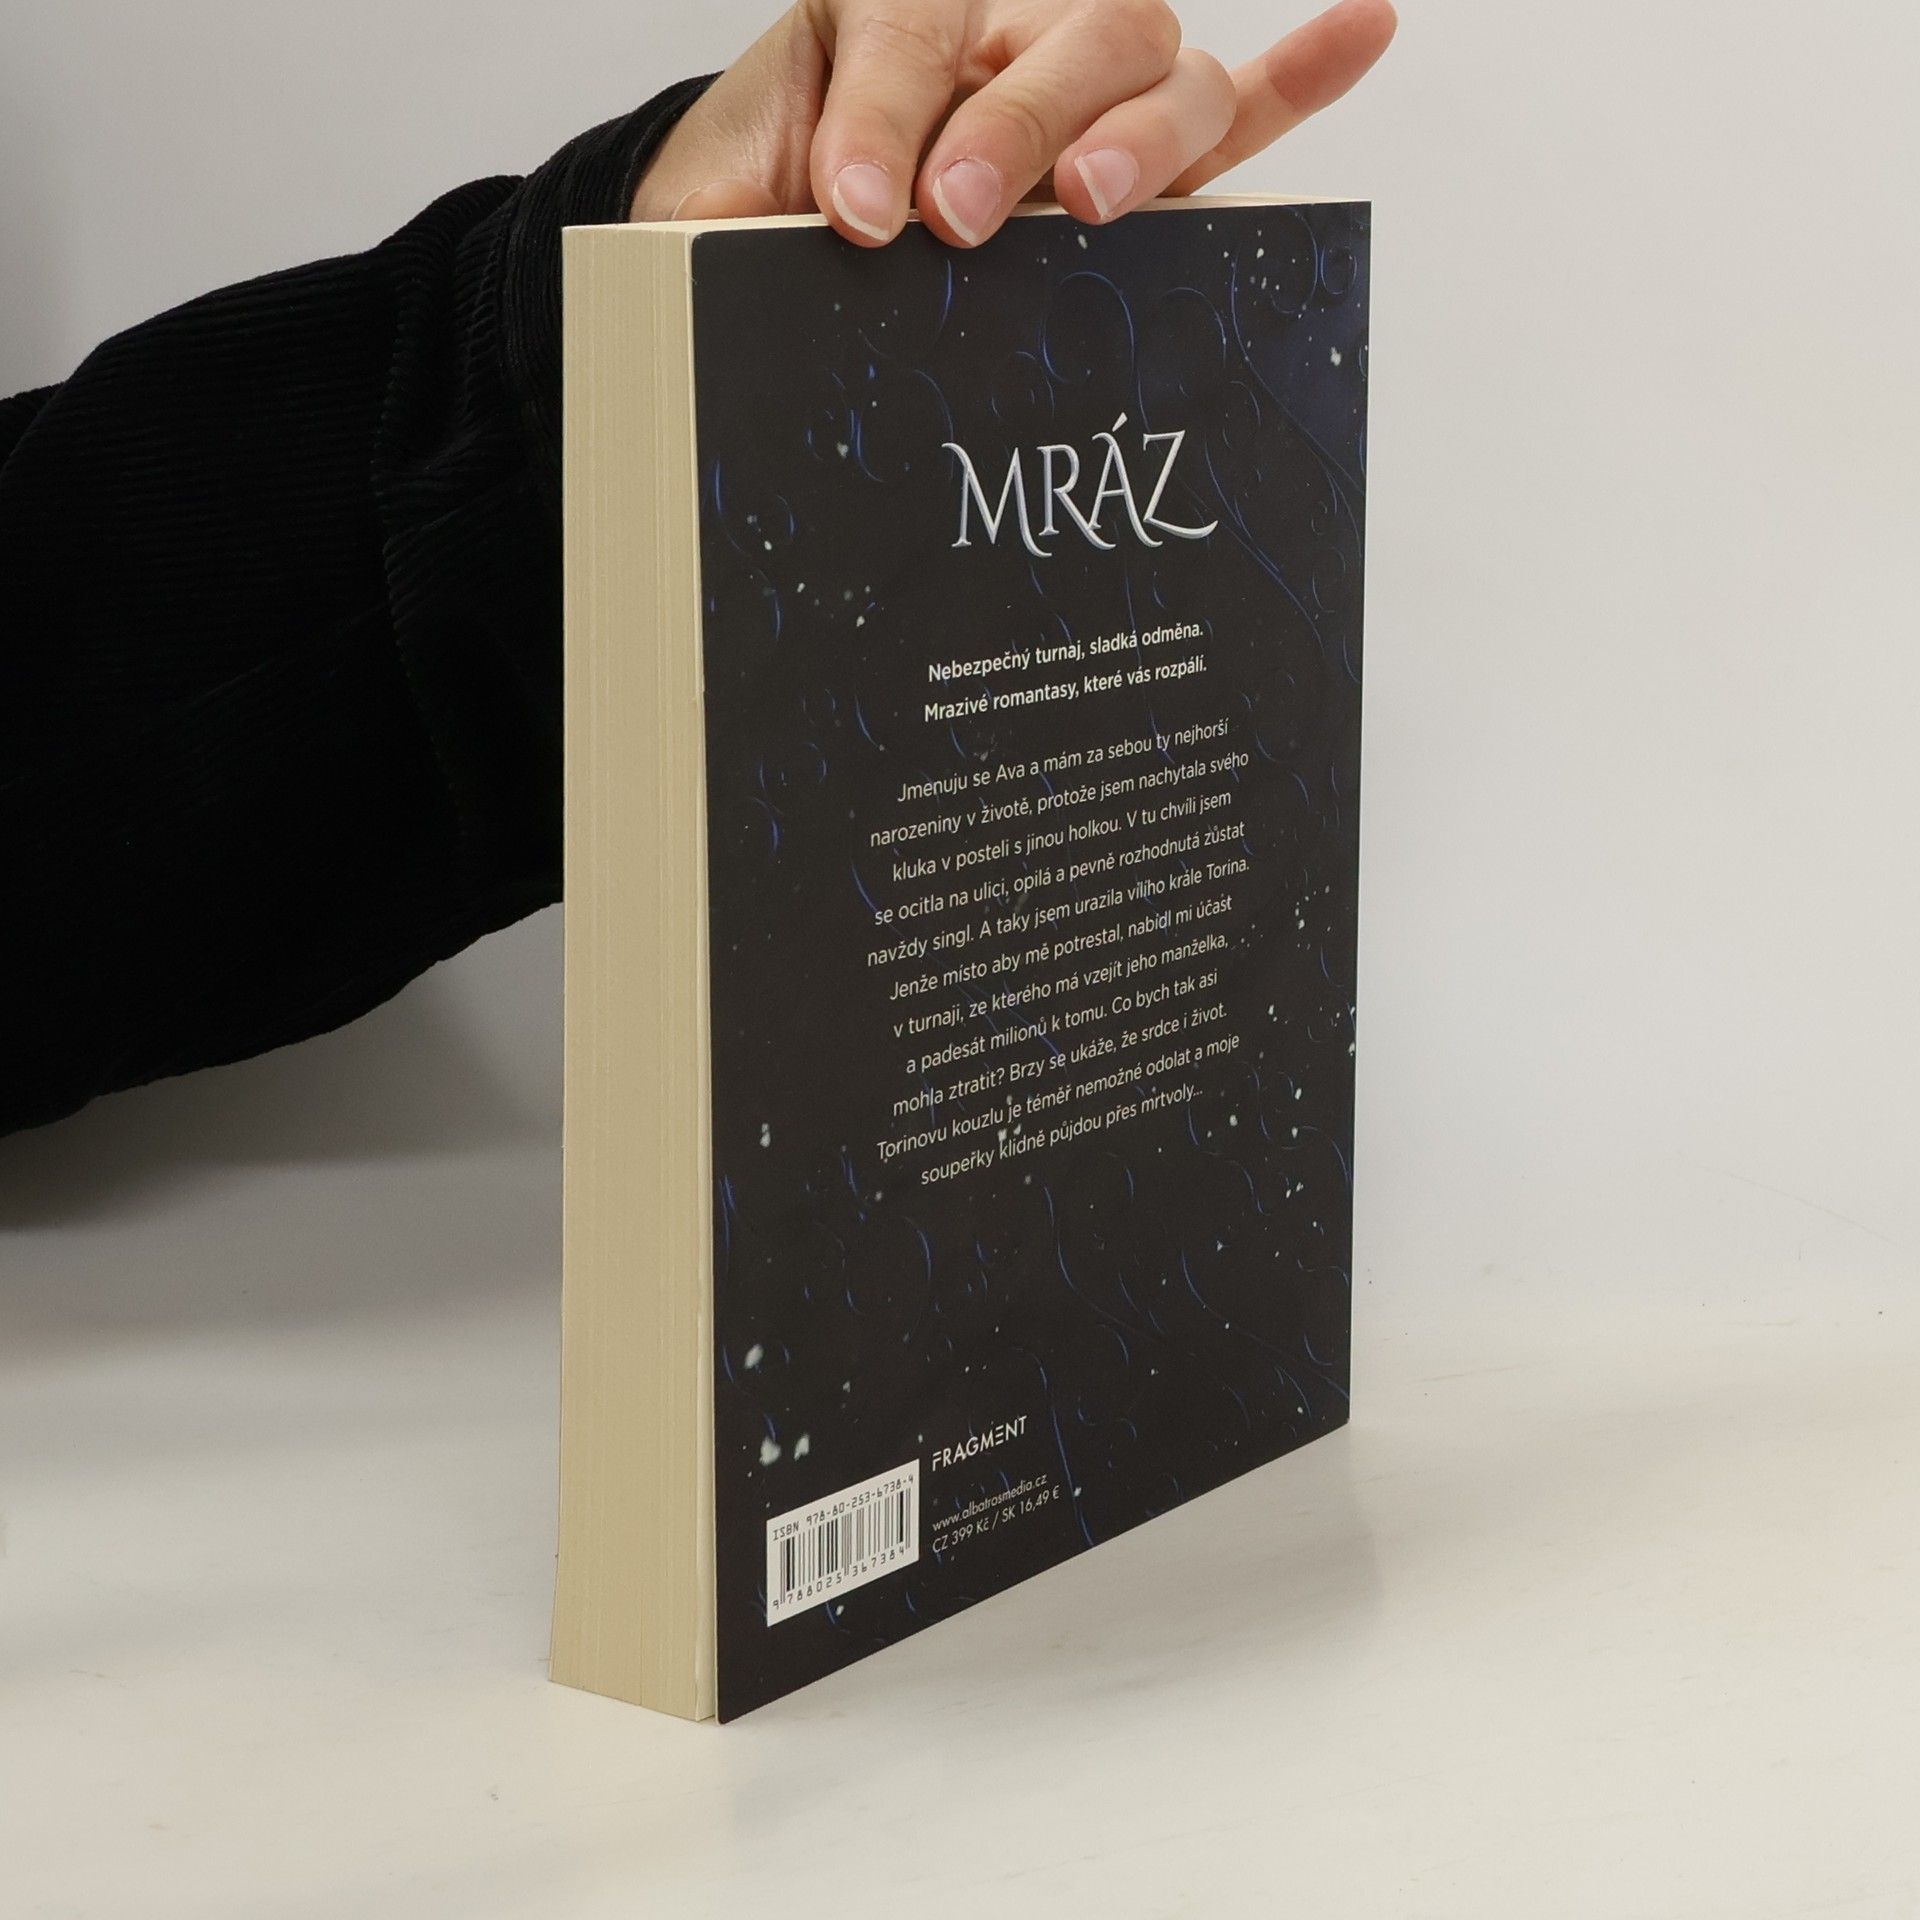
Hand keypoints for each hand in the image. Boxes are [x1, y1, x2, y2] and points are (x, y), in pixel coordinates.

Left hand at [629, 0, 1396, 245]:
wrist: (728, 245)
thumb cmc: (738, 212)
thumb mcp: (724, 190)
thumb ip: (785, 187)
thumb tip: (873, 231)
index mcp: (892, 14)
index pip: (925, 14)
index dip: (895, 105)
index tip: (857, 204)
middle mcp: (1003, 35)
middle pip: (1081, 28)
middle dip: (1022, 122)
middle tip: (958, 219)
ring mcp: (1078, 96)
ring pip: (1161, 69)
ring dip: (1140, 134)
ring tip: (1091, 201)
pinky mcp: (1130, 171)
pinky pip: (1232, 113)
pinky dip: (1299, 78)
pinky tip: (1364, 22)